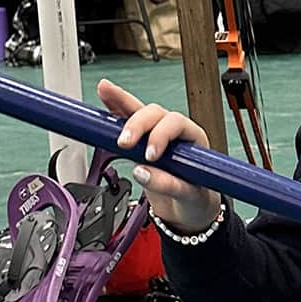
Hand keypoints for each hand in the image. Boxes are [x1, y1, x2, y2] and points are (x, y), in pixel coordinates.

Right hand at [98, 79, 220, 233]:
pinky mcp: (141, 139)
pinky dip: (115, 105)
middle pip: (156, 114)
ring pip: (140, 109)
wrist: (189, 208)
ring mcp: (156, 132)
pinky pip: (128, 116)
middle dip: (138, 124)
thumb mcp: (188, 197)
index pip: (177, 124)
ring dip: (122, 102)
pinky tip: (105, 93)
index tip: (150, 156)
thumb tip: (141, 173)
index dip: (161, 135)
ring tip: (105, 93)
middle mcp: (175, 131)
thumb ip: (168, 185)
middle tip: (125, 143)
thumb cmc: (195, 199)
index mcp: (194, 139)